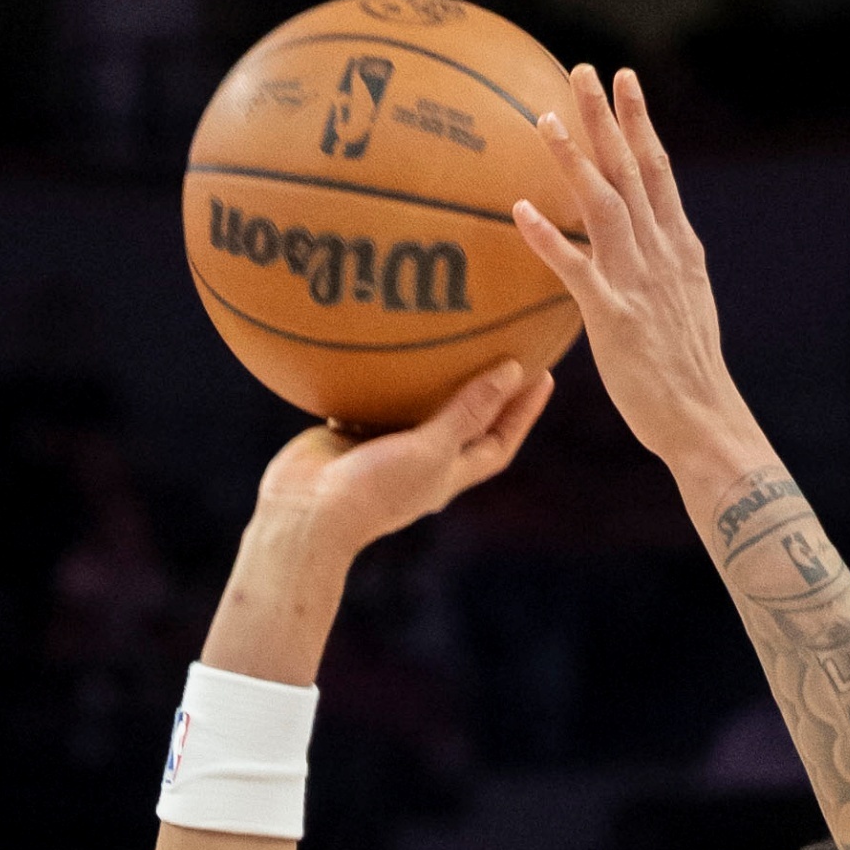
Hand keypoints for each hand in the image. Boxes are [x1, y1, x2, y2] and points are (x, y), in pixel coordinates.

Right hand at [250, 361, 556, 558]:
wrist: (305, 514)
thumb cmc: (374, 489)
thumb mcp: (430, 449)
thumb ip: (468, 411)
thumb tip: (513, 371)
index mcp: (448, 474)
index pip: (499, 442)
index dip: (525, 413)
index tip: (544, 373)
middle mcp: (420, 463)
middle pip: (463, 423)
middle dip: (486, 390)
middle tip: (503, 344)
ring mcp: (383, 450)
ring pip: (415, 408)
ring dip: (431, 379)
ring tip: (446, 335)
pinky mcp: (349, 435)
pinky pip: (371, 399)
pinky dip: (380, 375)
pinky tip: (382, 341)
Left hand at [510, 70, 746, 476]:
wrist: (703, 418)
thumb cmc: (687, 374)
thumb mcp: (685, 307)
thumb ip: (663, 270)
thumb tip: (645, 249)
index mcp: (680, 247)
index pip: (658, 170)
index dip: (640, 122)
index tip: (624, 81)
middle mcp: (661, 252)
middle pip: (631, 170)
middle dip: (607, 117)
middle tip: (582, 70)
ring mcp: (638, 281)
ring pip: (604, 204)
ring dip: (574, 158)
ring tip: (544, 118)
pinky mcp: (614, 316)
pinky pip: (574, 269)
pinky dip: (548, 236)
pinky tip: (520, 209)